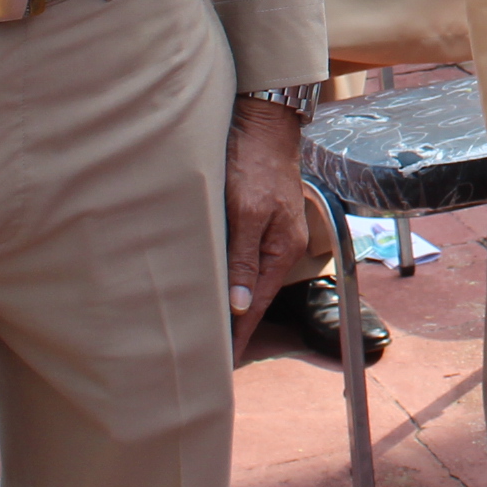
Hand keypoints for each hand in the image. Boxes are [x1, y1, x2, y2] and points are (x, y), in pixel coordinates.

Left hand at [226, 96, 314, 362]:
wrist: (263, 120)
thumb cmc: (254, 161)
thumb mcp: (247, 211)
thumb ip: (244, 259)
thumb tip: (240, 307)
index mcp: (281, 250)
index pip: (256, 306)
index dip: (239, 336)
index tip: (222, 366)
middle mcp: (278, 246)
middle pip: (252, 296)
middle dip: (233, 325)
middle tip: (206, 355)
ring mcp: (269, 233)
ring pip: (245, 277)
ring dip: (228, 301)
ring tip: (205, 327)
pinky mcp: (256, 219)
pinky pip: (241, 258)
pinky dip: (227, 276)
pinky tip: (212, 283)